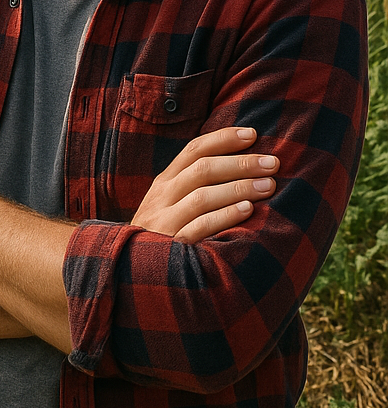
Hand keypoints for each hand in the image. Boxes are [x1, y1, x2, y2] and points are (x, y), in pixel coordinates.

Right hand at [132, 127, 277, 241]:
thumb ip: (195, 185)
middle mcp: (162, 197)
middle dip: (240, 163)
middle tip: (272, 163)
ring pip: (201, 196)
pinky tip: (247, 210)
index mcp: (165, 182)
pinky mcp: (172, 245)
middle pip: (201, 169)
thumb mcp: (171, 204)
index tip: (252, 134)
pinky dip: (224, 216)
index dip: (223, 139)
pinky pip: (199, 227)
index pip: (193, 150)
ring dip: (238, 187)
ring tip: (269, 185)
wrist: (135, 273)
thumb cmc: (166, 234)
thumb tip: (241, 160)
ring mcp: (164, 221)